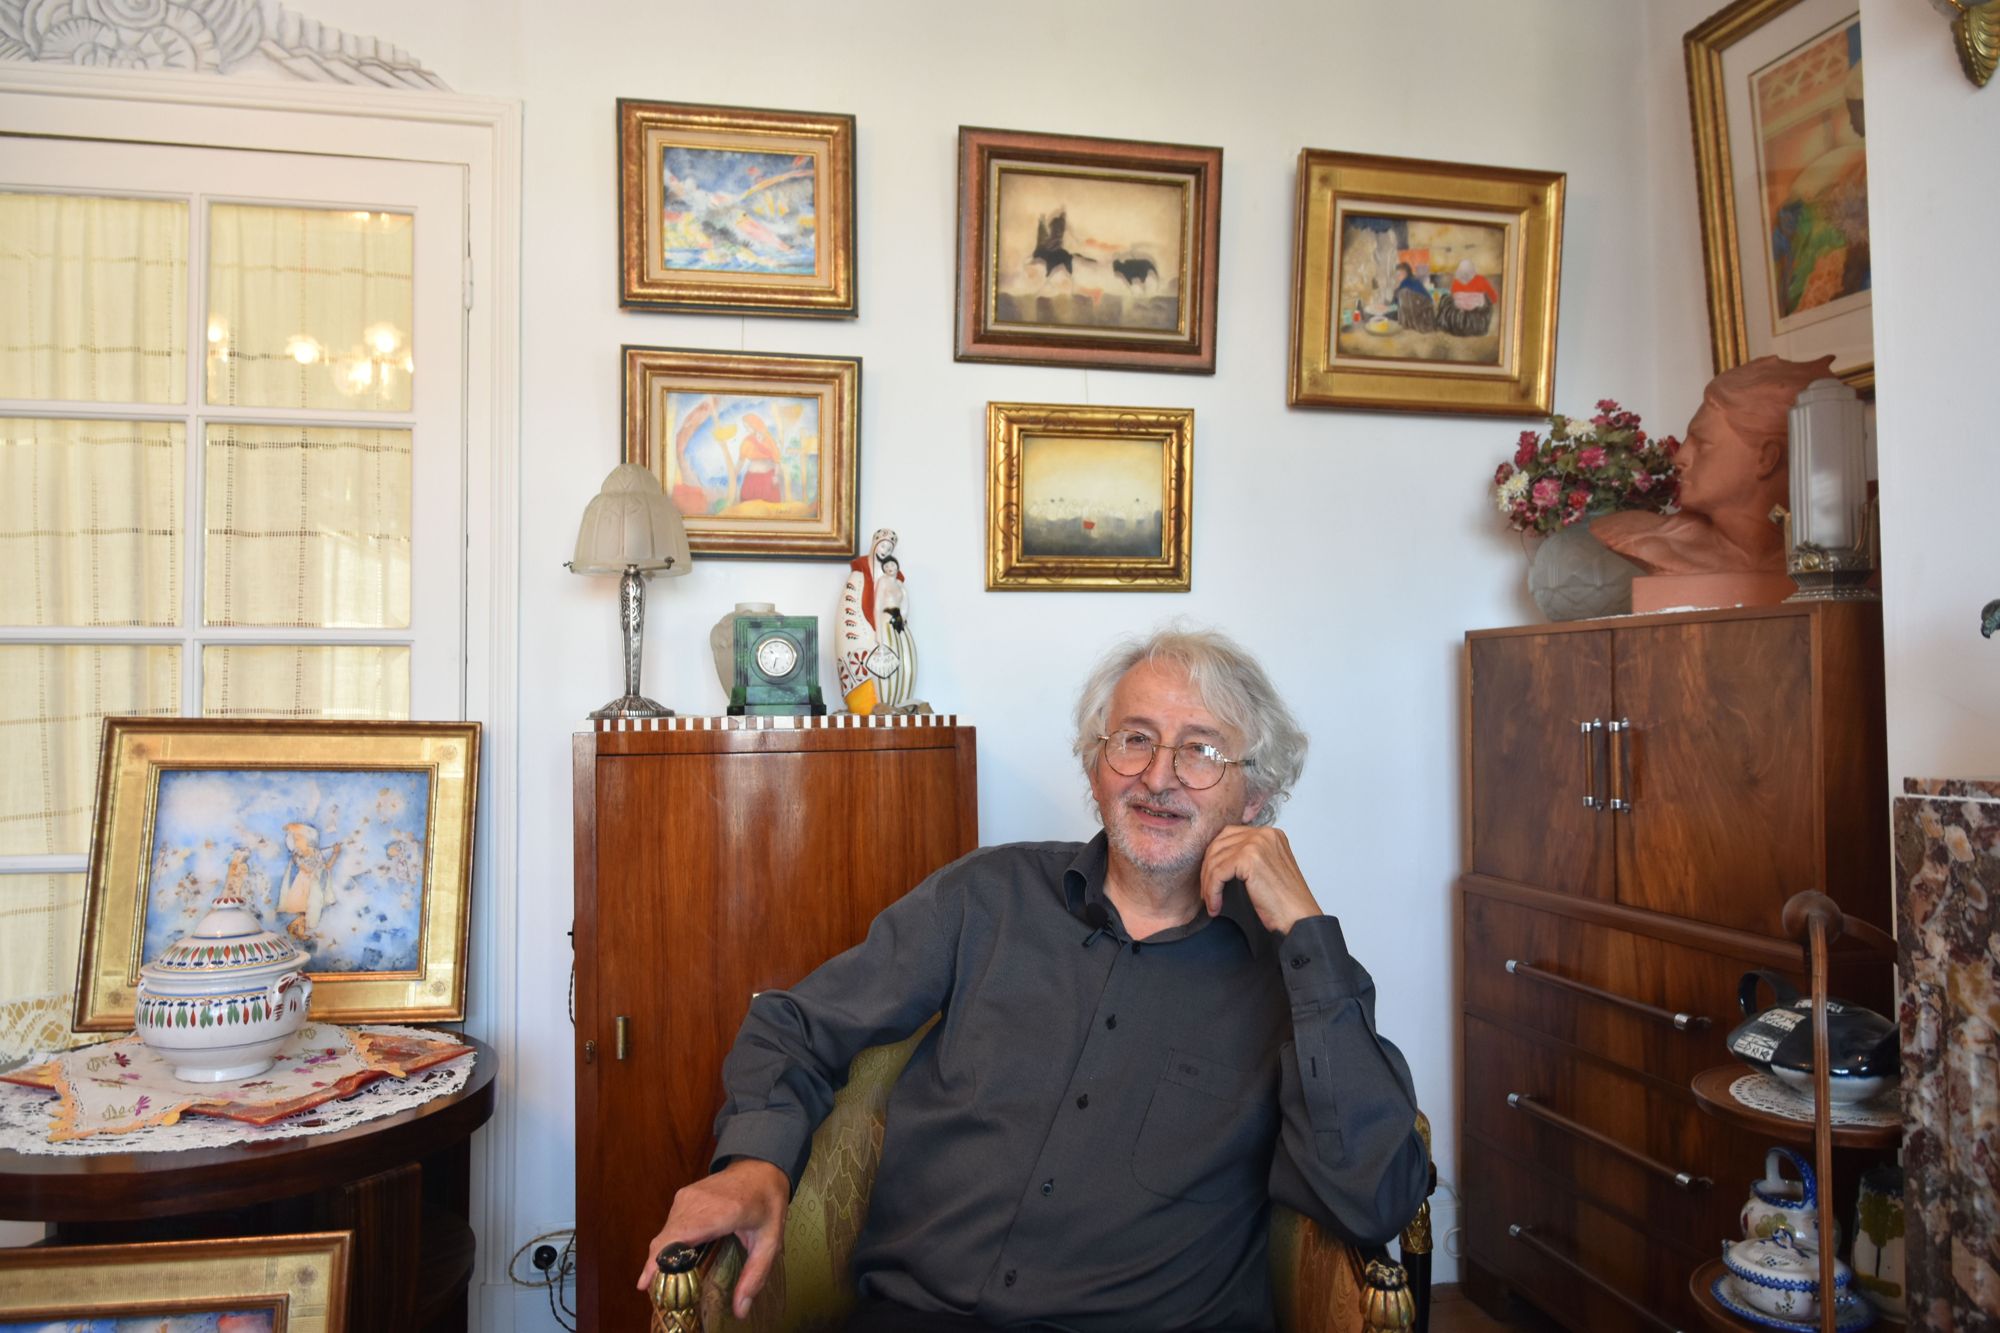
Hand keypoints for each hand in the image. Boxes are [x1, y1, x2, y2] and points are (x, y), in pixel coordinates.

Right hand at [634, 1158, 789, 1318]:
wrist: (761, 1167)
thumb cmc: (766, 1204)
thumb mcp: (770, 1242)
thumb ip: (755, 1275)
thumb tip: (740, 1310)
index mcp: (721, 1213)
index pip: (679, 1238)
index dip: (658, 1261)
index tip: (645, 1284)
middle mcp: (698, 1202)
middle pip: (665, 1240)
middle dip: (658, 1268)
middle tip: (662, 1293)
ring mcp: (687, 1197)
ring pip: (664, 1234)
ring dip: (663, 1257)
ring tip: (669, 1280)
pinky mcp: (683, 1196)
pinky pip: (669, 1225)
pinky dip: (668, 1244)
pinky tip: (677, 1260)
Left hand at [1200, 825, 1321, 936]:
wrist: (1299, 918)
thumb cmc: (1285, 901)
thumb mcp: (1267, 869)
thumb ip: (1248, 857)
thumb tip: (1215, 860)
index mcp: (1270, 834)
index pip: (1230, 836)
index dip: (1215, 858)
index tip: (1210, 880)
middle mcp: (1264, 833)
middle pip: (1219, 844)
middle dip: (1208, 869)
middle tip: (1206, 892)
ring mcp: (1257, 843)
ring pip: (1215, 859)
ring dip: (1208, 884)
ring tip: (1211, 902)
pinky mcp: (1249, 858)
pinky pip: (1218, 873)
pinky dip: (1212, 891)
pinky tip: (1216, 905)